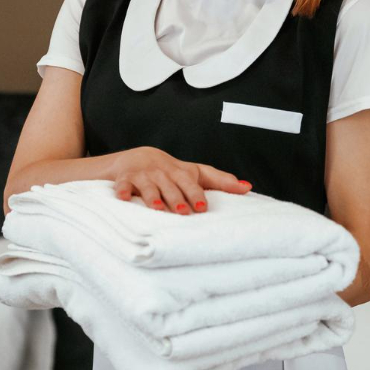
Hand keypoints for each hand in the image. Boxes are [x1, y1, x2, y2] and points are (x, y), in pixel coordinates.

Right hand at [110, 146, 251, 213]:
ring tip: (158, 209)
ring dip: (152, 197)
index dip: (196, 194)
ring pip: (148, 186)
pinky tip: (123, 198)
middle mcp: (162, 172)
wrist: (137, 157)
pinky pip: (122, 185)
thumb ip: (220, 180)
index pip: (190, 182)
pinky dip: (121, 191)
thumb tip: (248, 187)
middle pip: (170, 186)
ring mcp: (143, 175)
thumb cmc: (171, 172)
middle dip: (177, 198)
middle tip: (184, 212)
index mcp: (180, 172)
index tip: (203, 207)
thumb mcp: (194, 173)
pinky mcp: (124, 178)